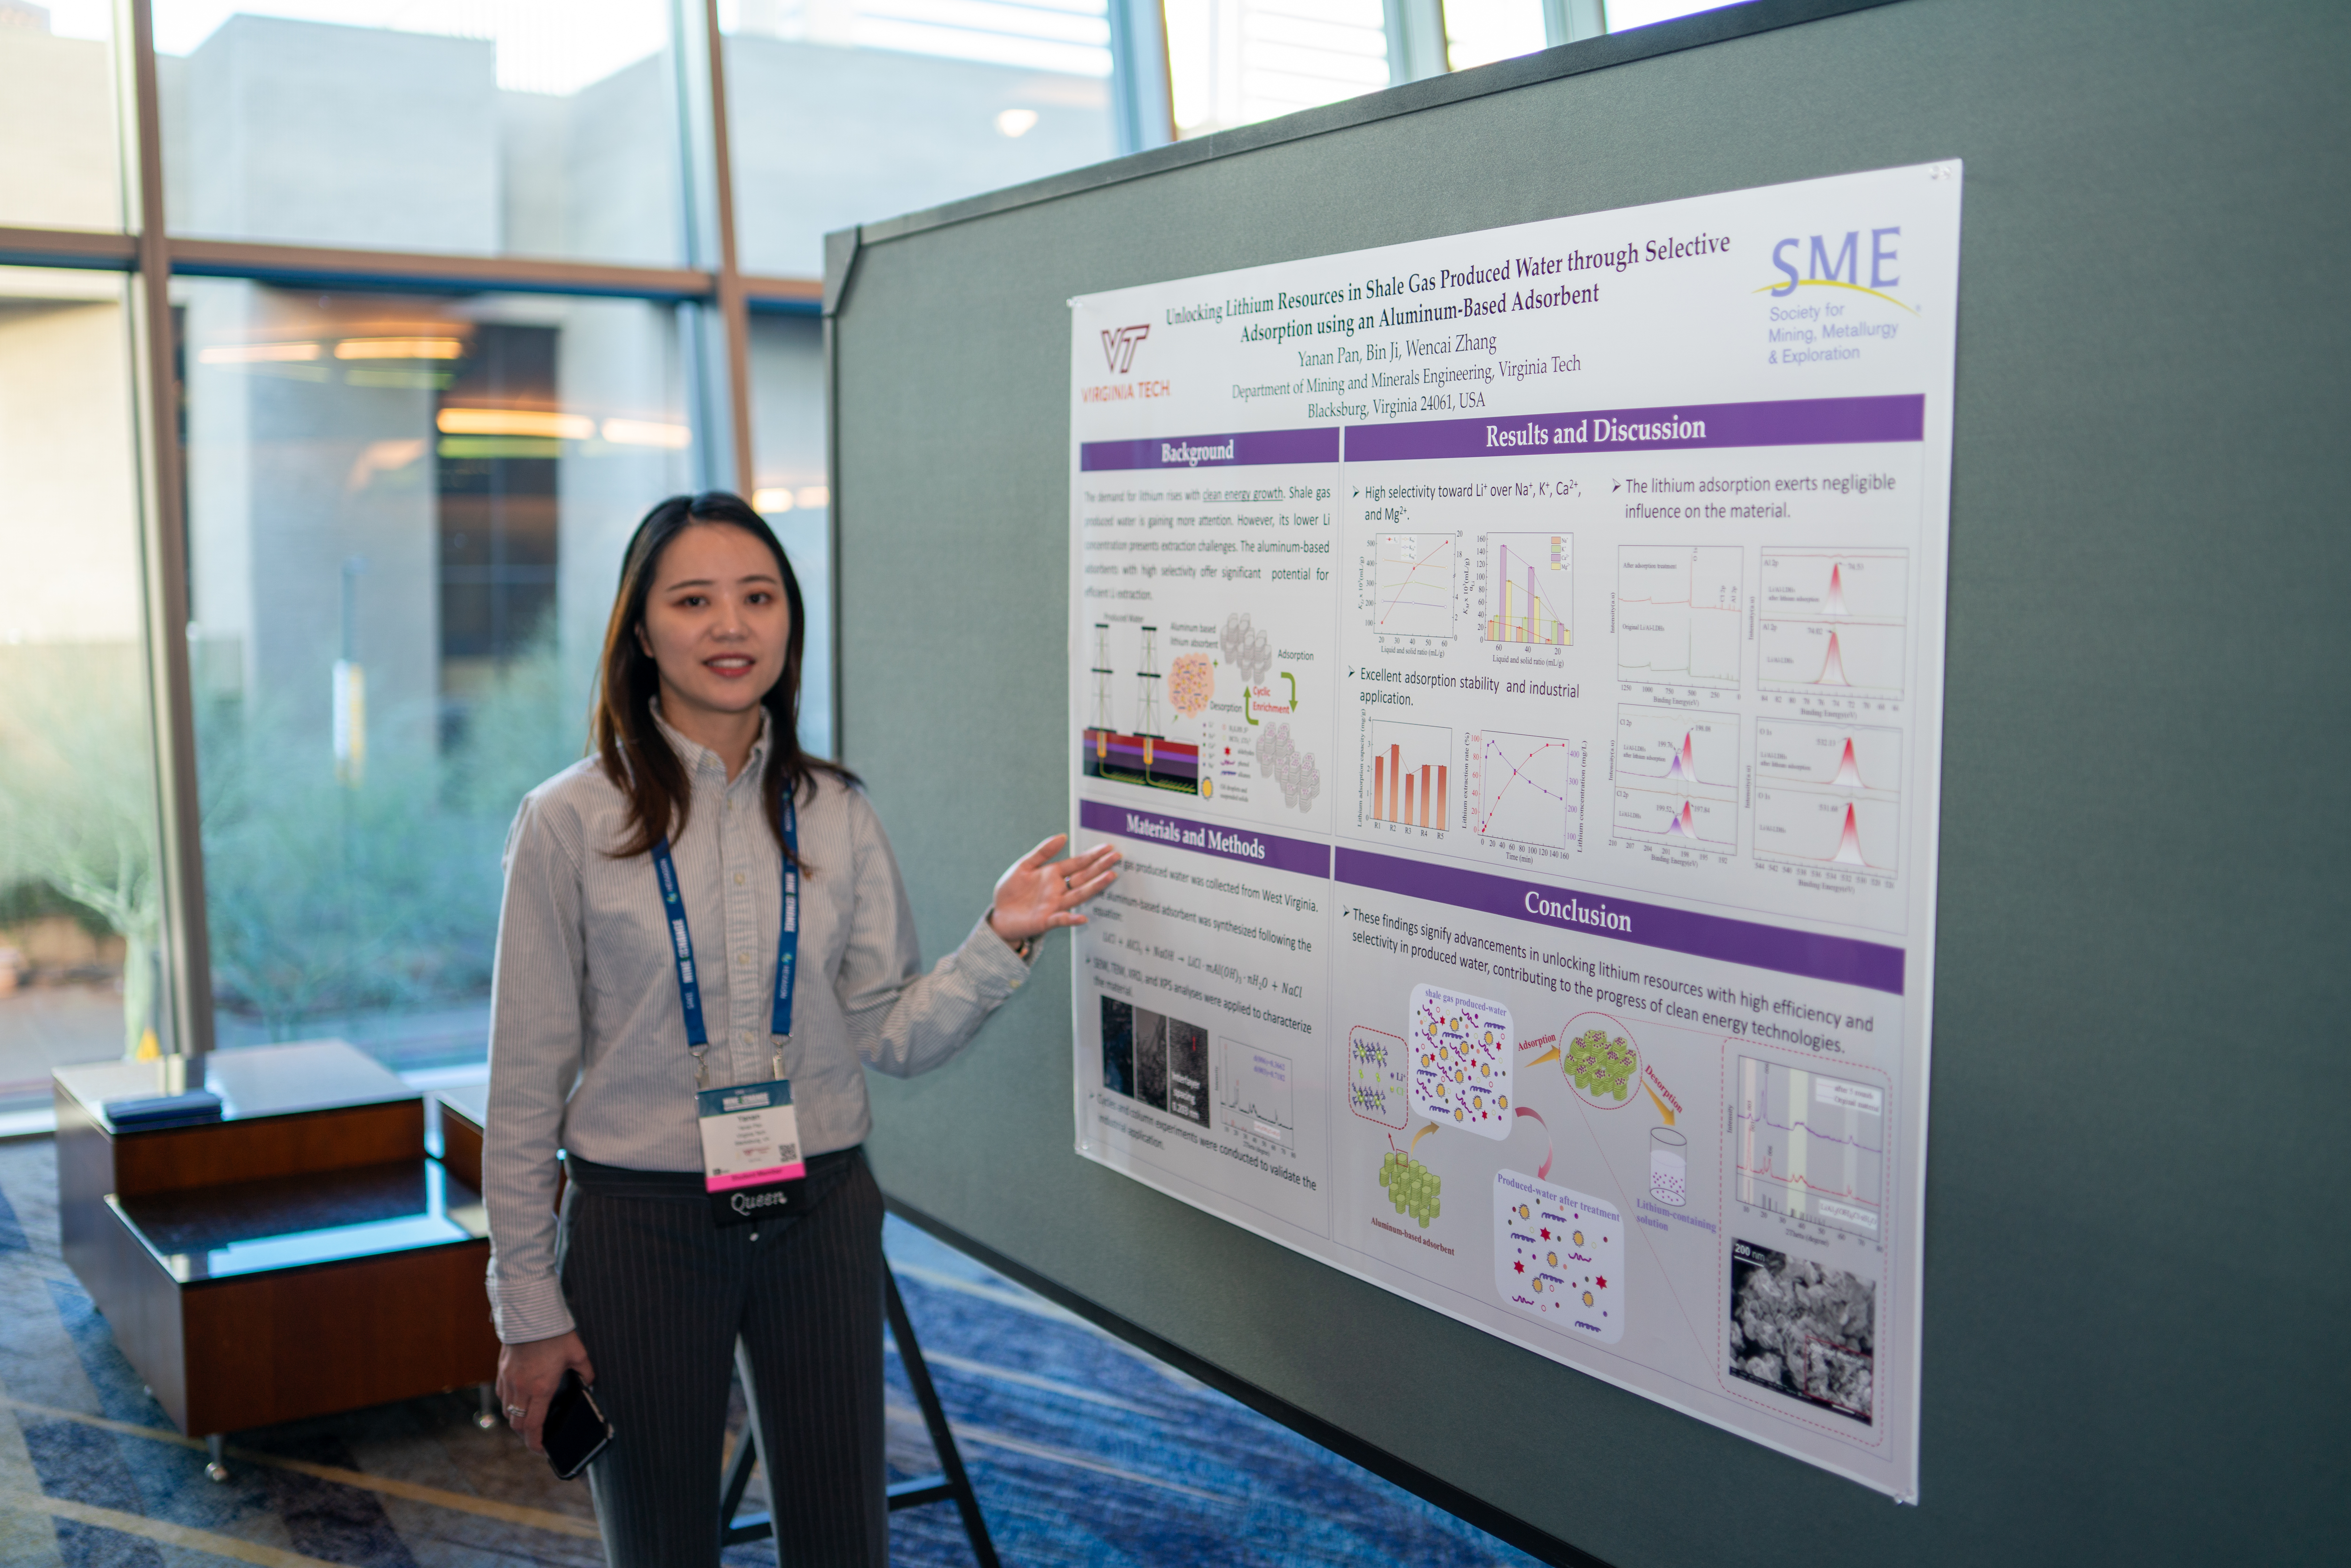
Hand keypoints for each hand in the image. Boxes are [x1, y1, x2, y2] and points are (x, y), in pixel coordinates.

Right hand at [496, 1330, 594, 1454]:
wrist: (531, 1313)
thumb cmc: (555, 1333)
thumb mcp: (578, 1353)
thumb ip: (586, 1372)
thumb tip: (589, 1383)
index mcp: (541, 1387)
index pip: (533, 1425)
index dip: (535, 1442)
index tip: (540, 1450)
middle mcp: (521, 1387)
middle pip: (517, 1424)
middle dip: (526, 1436)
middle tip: (536, 1439)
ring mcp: (509, 1380)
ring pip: (508, 1411)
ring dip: (517, 1421)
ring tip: (528, 1422)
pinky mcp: (502, 1371)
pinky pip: (502, 1395)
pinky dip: (509, 1404)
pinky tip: (519, 1402)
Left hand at [987, 835, 1120, 946]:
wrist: (998, 915)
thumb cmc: (1011, 890)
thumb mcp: (1023, 866)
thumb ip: (1042, 852)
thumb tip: (1062, 836)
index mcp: (1053, 874)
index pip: (1076, 863)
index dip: (1091, 855)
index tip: (1108, 847)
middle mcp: (1058, 889)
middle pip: (1082, 877)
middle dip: (1099, 867)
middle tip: (1117, 857)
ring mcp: (1054, 905)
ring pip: (1078, 895)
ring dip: (1094, 887)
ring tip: (1110, 877)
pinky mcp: (1046, 921)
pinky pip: (1061, 919)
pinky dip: (1071, 919)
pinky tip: (1083, 917)